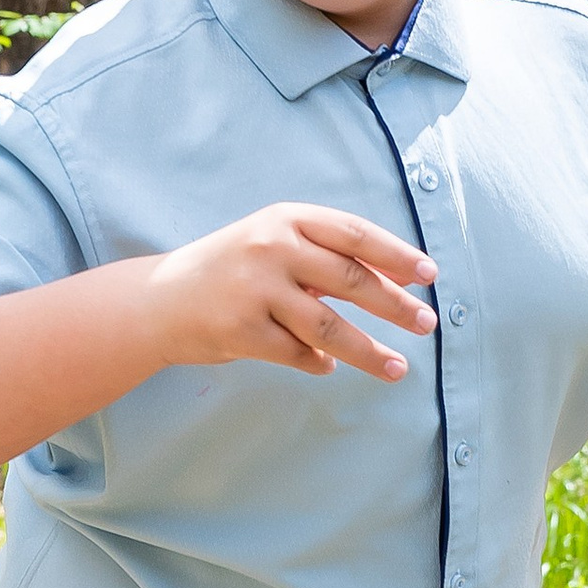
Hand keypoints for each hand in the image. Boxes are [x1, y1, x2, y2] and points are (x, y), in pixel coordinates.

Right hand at [147, 202, 438, 383]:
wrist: (158, 300)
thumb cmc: (230, 271)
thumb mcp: (272, 245)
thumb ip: (324, 258)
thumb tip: (396, 287)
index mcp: (286, 219)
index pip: (355, 234)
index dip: (397, 255)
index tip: (429, 276)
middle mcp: (272, 248)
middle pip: (352, 280)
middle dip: (396, 306)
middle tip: (427, 324)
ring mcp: (255, 290)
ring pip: (330, 327)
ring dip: (369, 351)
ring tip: (399, 368)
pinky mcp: (242, 331)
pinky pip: (298, 354)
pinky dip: (320, 363)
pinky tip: (330, 366)